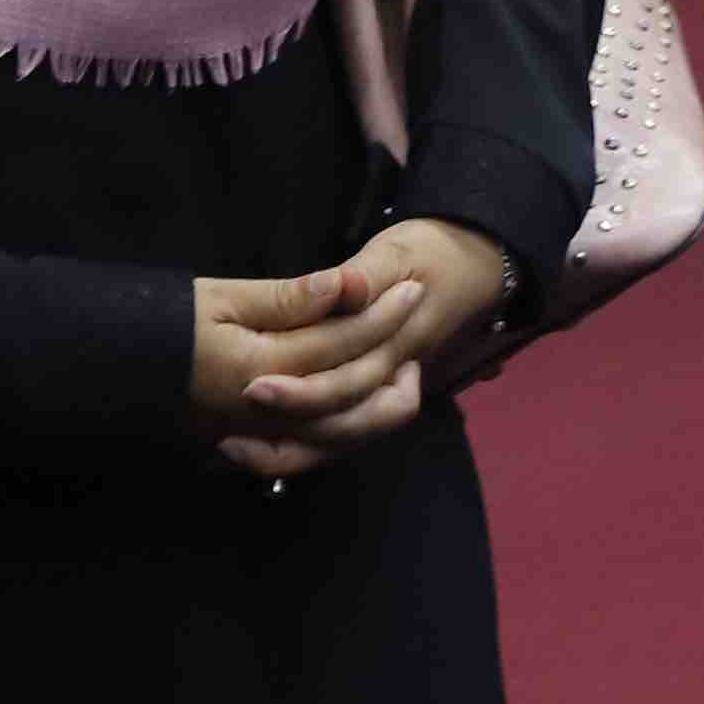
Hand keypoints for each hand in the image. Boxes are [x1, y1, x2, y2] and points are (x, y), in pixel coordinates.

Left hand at [192, 220, 508, 478]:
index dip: (302, 392)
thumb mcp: (398, 251)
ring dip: (289, 452)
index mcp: (400, 344)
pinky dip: (298, 448)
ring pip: (343, 441)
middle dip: (285, 426)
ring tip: (232, 447)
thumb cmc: (431, 253)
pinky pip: (338, 436)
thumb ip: (368, 273)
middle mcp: (395, 378)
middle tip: (229, 423)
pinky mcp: (373, 394)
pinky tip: (254, 444)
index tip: (251, 386)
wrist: (474, 265)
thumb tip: (345, 287)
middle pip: (345, 424)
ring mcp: (386, 391)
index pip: (352, 382)